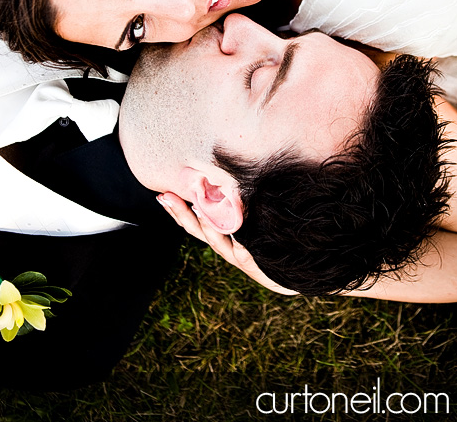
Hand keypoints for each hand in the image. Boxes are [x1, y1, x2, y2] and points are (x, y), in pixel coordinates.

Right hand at [157, 192, 296, 295]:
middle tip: (166, 198)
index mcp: (223, 238)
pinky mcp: (255, 265)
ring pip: (218, 242)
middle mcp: (226, 248)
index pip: (194, 223)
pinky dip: (241, 248)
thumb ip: (239, 210)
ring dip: (208, 225)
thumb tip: (227, 183)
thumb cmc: (270, 246)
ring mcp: (239, 257)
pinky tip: (238, 242)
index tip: (162, 195)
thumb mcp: (251, 226)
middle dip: (181, 214)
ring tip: (199, 209)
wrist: (293, 273)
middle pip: (198, 231)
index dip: (177, 211)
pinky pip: (247, 256)